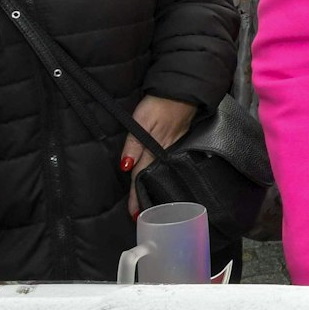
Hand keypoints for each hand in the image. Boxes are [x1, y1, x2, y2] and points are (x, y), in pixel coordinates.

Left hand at [123, 96, 197, 213]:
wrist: (182, 92)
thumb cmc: (159, 105)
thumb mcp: (141, 122)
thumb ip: (133, 144)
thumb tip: (126, 167)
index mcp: (153, 149)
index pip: (141, 177)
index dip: (136, 196)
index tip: (134, 215)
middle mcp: (163, 152)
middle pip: (152, 178)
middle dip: (147, 197)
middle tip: (142, 217)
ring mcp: (172, 147)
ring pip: (161, 172)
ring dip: (156, 188)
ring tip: (153, 204)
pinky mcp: (177, 142)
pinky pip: (169, 163)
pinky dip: (165, 174)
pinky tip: (165, 178)